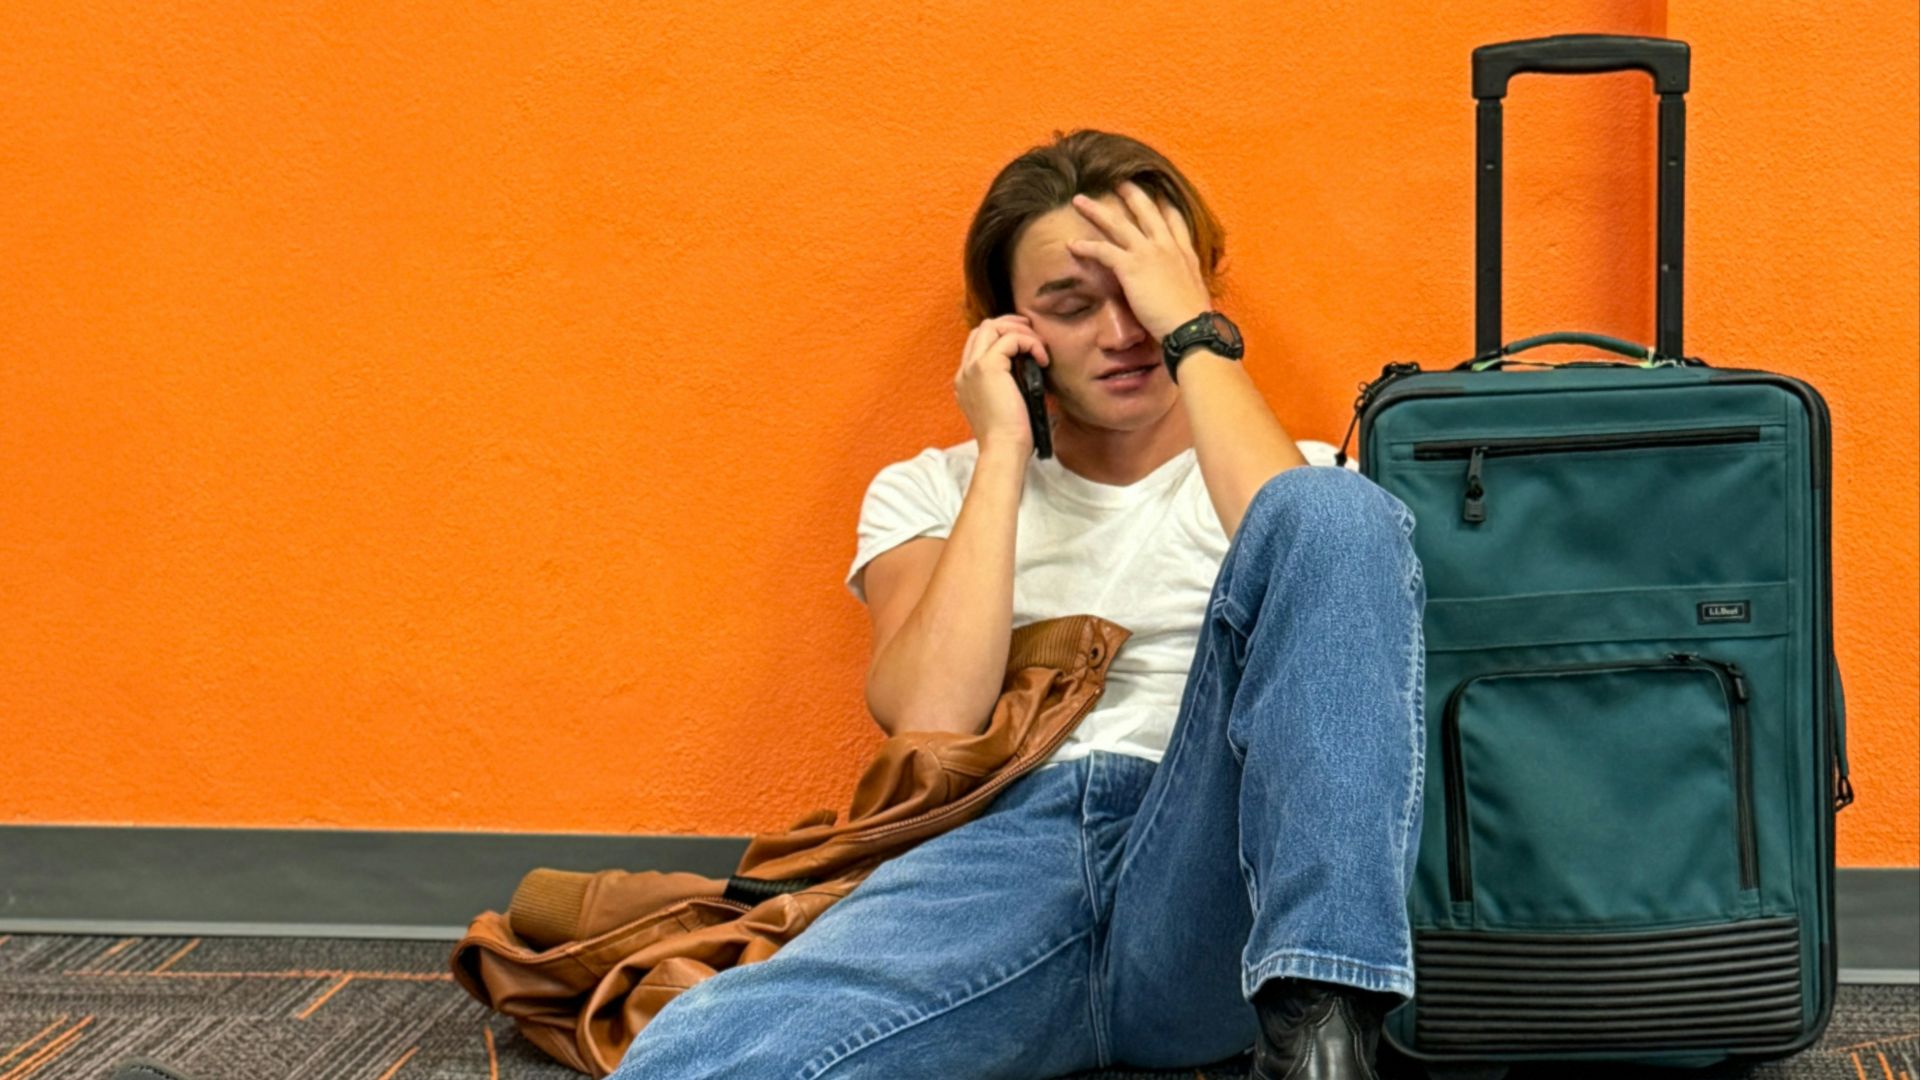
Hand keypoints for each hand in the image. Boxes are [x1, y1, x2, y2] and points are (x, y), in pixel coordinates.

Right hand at [955, 313, 1048, 454]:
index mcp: (966, 381)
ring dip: (1020, 331)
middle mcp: (964, 372)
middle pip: (983, 328)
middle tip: (1034, 336)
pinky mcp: (986, 367)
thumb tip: (1030, 365)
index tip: (1027, 344)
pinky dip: (1030, 343)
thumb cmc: (1011, 436)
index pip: (980, 343)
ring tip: (1040, 347)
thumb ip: (1009, 384)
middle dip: (1011, 325)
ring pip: (992, 326)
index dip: (1004, 336)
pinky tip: (1042, 359)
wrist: (1003, 449)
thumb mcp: (1006, 404)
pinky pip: (1010, 338)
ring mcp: (972, 368)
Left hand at [1065, 180, 1214, 341]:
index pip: (1174, 220)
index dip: (1164, 204)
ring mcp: (1149, 253)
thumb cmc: (1193, 320)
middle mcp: (1167, 246)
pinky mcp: (1132, 267)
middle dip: (1130, 192)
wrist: (1191, 328)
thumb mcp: (1194, 293)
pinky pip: (1103, 251)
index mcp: (1184, 253)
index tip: (1157, 192)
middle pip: (1145, 210)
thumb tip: (1180, 288)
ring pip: (1117, 224)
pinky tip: (1071, 245)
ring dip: (1096, 210)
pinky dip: (1086, 247)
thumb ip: (1185, 283)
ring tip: (1079, 200)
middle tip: (1117, 179)